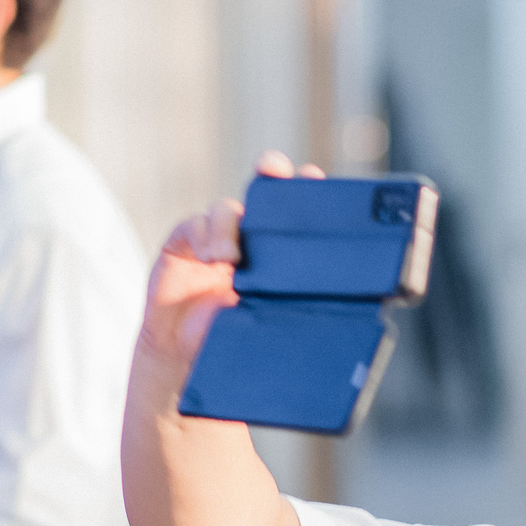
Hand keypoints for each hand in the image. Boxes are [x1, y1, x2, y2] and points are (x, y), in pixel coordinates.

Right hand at [134, 152, 323, 388]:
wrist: (184, 358)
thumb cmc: (230, 341)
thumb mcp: (268, 324)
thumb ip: (290, 306)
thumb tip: (341, 307)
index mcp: (279, 257)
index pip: (296, 217)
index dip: (306, 193)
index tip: (316, 178)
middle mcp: (249, 240)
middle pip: (263, 193)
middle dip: (271, 171)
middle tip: (275, 167)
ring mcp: (217, 239)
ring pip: (226, 209)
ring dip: (227, 225)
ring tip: (228, 260)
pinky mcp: (185, 243)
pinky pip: (195, 225)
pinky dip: (203, 237)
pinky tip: (209, 259)